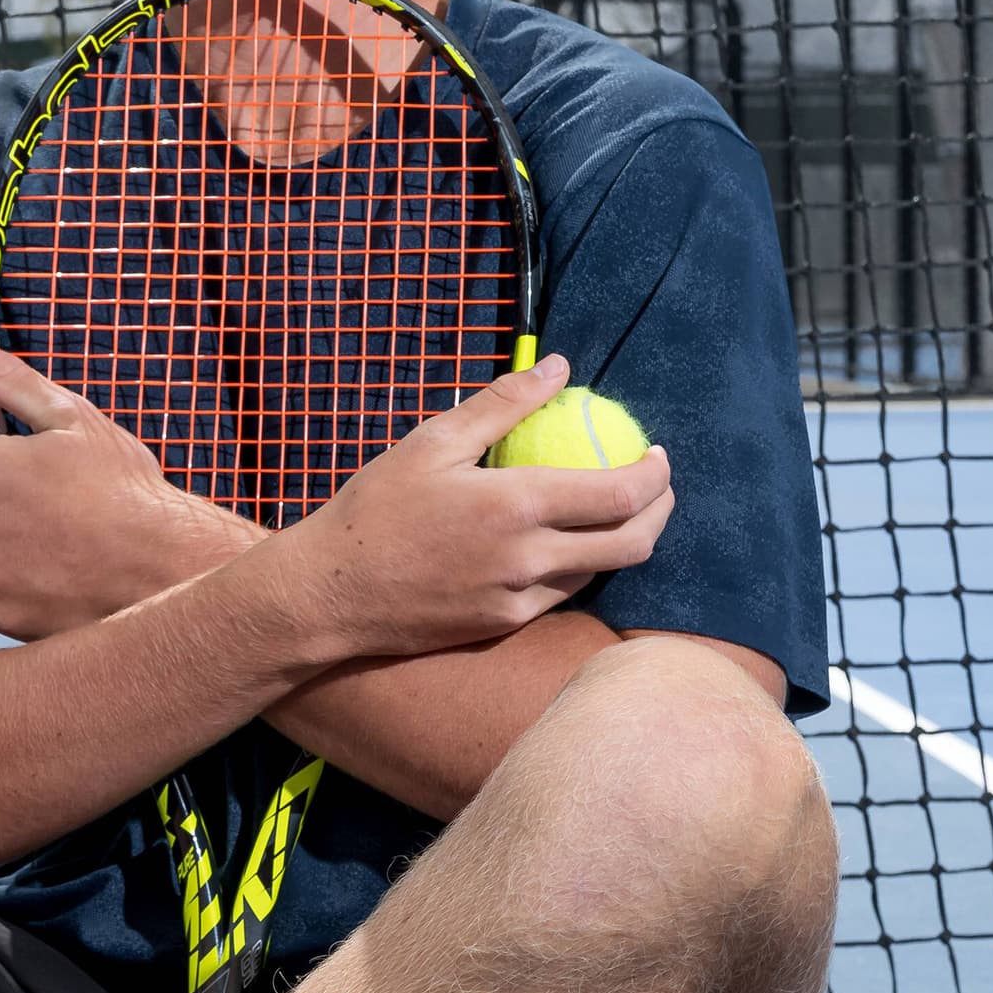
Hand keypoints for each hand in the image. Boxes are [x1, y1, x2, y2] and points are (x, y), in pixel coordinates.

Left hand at [0, 331, 251, 639]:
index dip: (9, 472)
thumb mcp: (72, 418)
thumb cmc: (124, 487)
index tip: (44, 482)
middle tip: (61, 518)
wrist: (164, 564)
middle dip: (6, 513)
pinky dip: (24, 594)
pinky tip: (64, 582)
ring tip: (67, 552)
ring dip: (13, 555)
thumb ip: (10, 380)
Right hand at [259, 355, 673, 663]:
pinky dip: (578, 564)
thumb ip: (502, 403)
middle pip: (632, 544)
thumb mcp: (433, 442)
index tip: (656, 454)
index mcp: (517, 506)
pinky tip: (562, 541)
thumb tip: (559, 367)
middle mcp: (529, 559)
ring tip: (613, 508)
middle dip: (661, 512)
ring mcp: (520, 599)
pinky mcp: (504, 625)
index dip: (654, 475)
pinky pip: (561, 593)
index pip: (620, 495)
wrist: (331, 594)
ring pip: (600, 572)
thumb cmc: (375, 509)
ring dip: (623, 540)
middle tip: (655, 484)